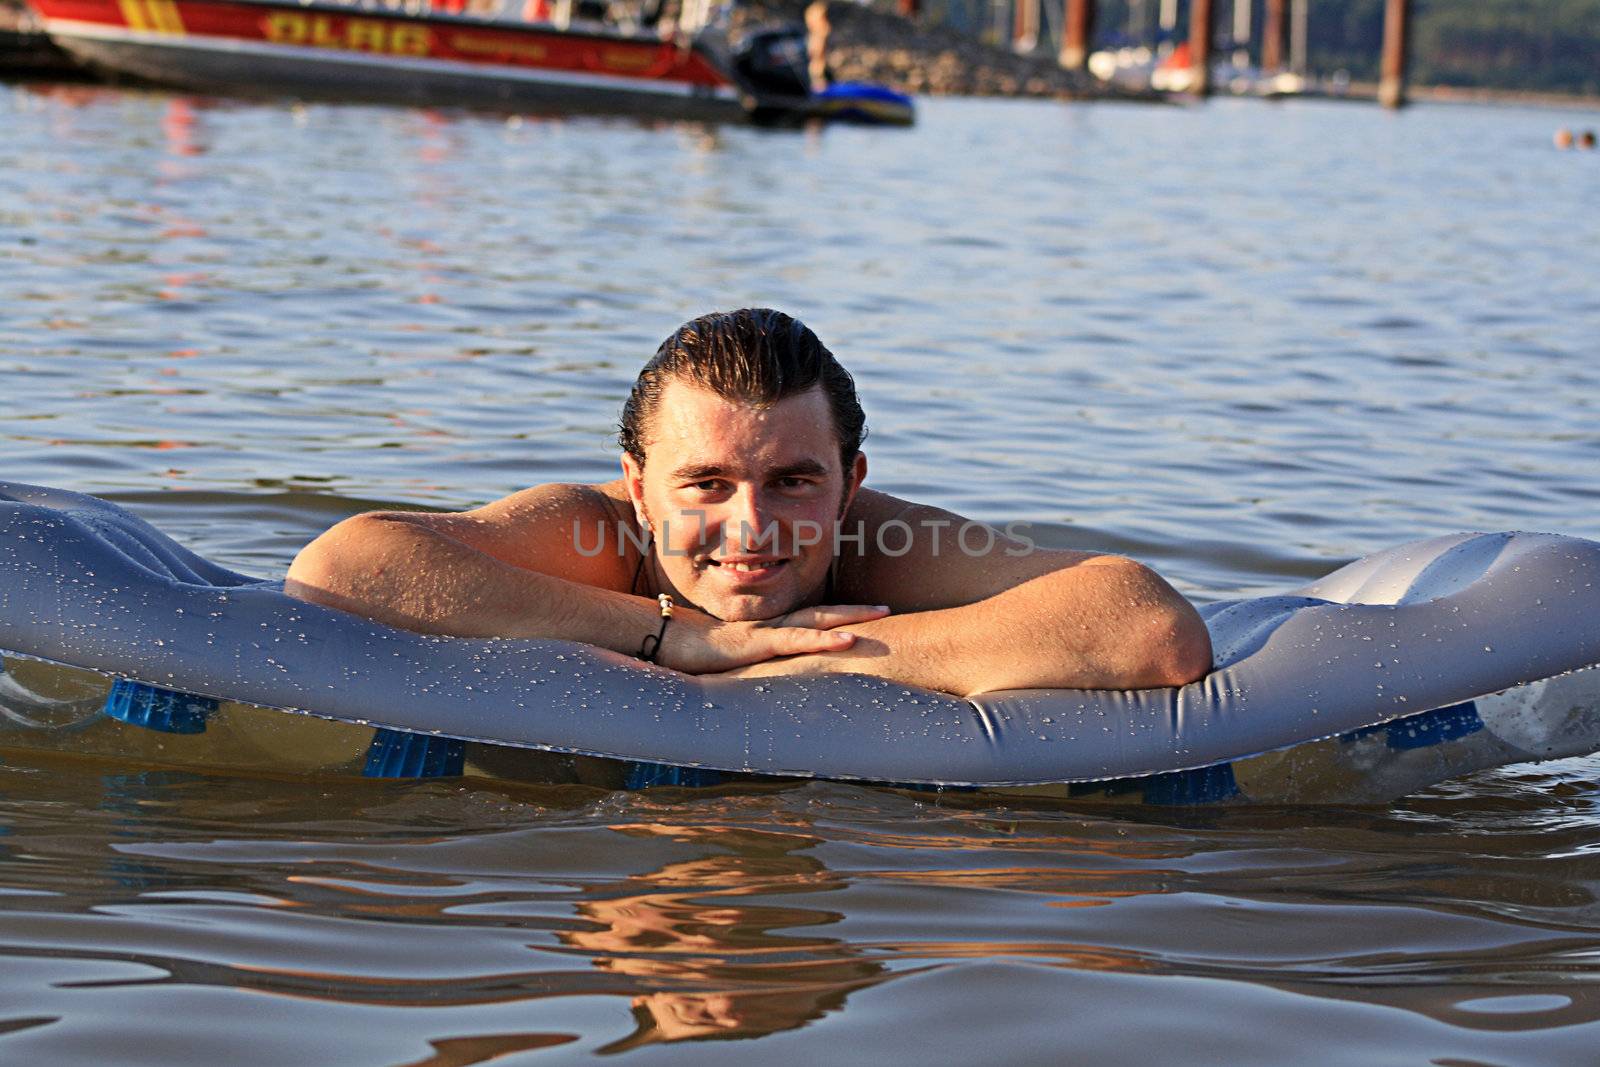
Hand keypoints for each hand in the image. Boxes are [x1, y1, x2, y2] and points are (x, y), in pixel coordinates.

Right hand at [657, 603, 888, 674]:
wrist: (664, 642)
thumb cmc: (691, 654)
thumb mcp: (728, 662)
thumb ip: (747, 665)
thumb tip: (759, 681)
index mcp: (766, 630)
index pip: (808, 619)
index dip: (835, 616)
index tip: (863, 616)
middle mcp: (771, 626)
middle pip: (821, 613)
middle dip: (855, 611)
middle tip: (886, 609)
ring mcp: (767, 633)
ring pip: (817, 621)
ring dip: (851, 617)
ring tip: (880, 615)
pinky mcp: (758, 644)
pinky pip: (798, 640)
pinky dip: (826, 639)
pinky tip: (850, 640)